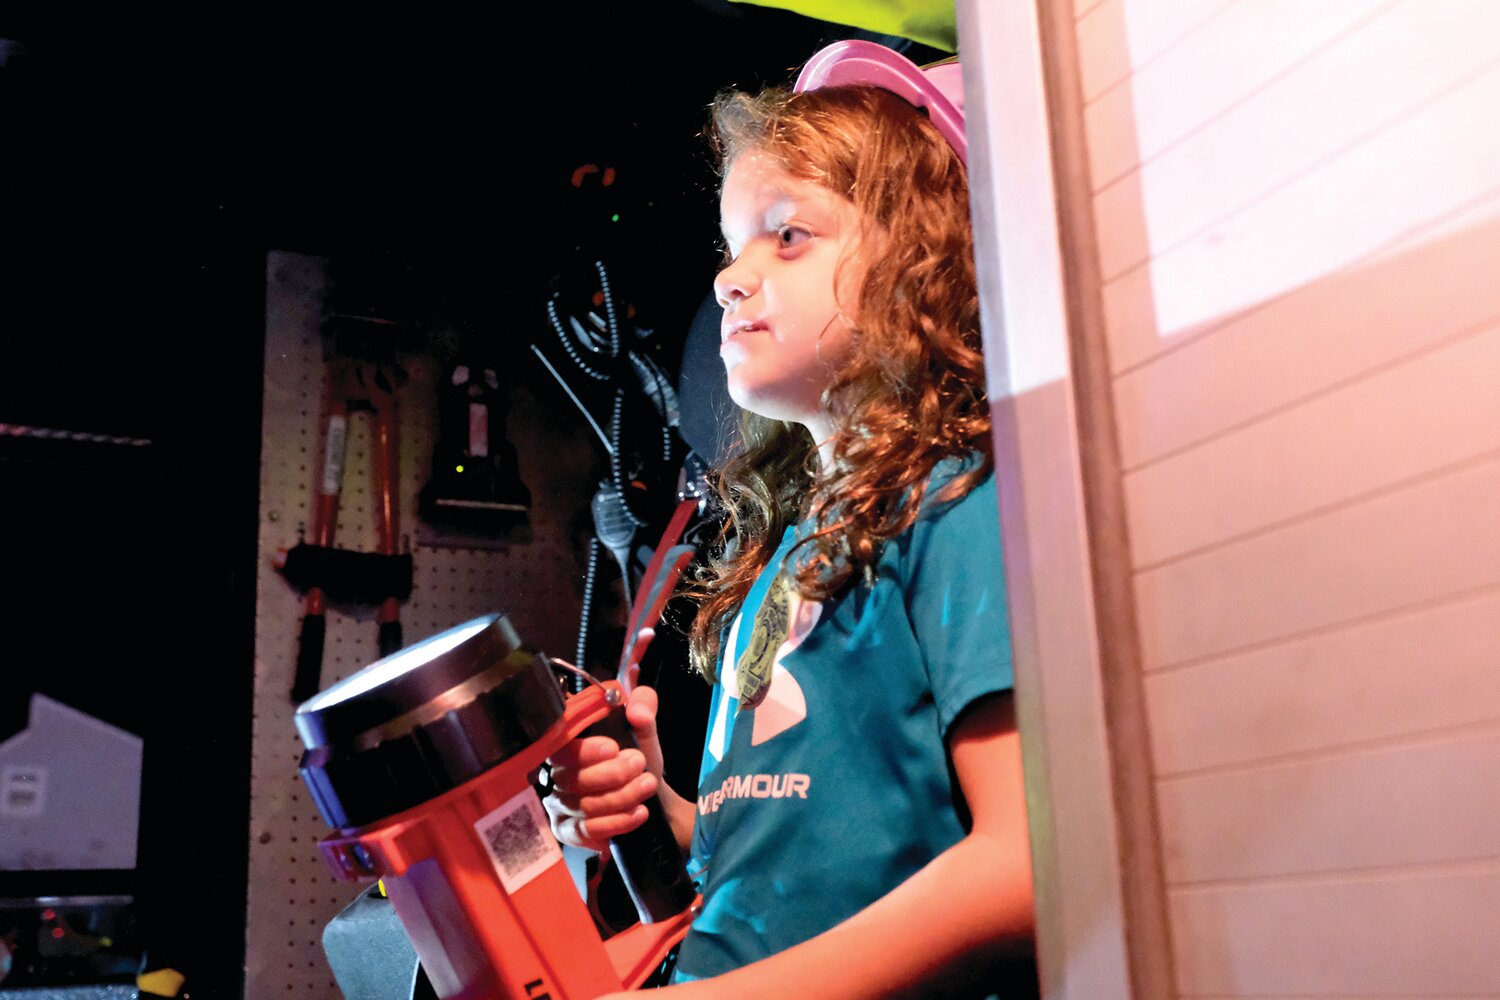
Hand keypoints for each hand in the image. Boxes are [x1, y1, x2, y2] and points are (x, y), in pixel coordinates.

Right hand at [543, 675, 666, 852]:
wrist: (650, 794)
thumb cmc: (637, 756)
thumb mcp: (644, 726)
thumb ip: (644, 704)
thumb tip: (637, 713)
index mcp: (569, 743)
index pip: (561, 748)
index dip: (585, 750)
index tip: (613, 748)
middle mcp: (557, 773)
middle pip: (573, 780)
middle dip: (613, 774)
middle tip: (640, 765)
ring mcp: (559, 803)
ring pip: (583, 806)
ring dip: (621, 797)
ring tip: (647, 786)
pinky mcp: (568, 830)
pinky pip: (585, 831)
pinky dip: (615, 823)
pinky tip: (637, 813)